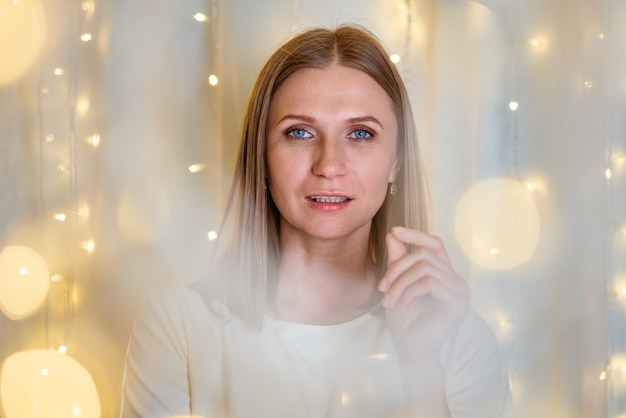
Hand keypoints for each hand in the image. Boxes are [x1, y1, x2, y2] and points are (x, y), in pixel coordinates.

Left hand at [378, 226, 469, 361]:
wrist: (411, 351)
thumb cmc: (405, 321)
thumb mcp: (397, 285)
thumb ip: (399, 260)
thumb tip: (393, 233)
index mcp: (446, 275)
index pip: (435, 244)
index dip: (416, 235)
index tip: (395, 231)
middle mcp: (457, 281)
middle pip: (425, 255)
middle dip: (398, 268)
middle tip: (382, 288)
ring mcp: (461, 292)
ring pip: (424, 268)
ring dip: (400, 283)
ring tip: (389, 301)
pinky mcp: (458, 303)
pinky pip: (429, 283)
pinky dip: (408, 291)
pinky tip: (401, 305)